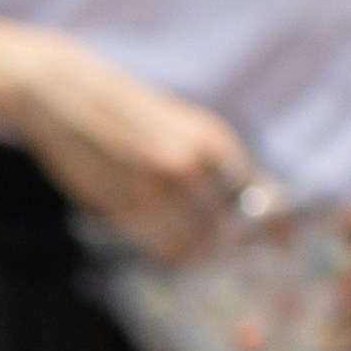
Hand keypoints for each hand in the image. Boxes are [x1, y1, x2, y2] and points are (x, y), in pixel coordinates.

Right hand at [0, 27, 256, 260]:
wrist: (64, 96)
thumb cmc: (130, 112)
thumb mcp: (185, 125)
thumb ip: (218, 162)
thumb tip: (258, 200)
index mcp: (212, 139)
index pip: (259, 196)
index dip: (276, 227)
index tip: (286, 245)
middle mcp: (189, 165)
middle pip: (229, 229)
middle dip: (231, 244)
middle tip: (227, 248)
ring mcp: (153, 189)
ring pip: (196, 245)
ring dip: (201, 253)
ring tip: (196, 248)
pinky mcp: (121, 206)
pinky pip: (161, 247)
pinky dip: (172, 253)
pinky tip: (170, 245)